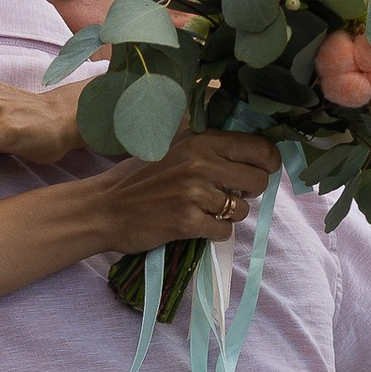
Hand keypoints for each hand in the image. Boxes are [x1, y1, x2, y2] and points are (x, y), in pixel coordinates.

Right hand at [91, 130, 281, 255]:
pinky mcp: (187, 222)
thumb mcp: (174, 146)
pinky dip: (213, 232)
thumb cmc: (140, 178)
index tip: (259, 171)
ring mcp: (194, 193)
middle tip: (228, 195)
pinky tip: (193, 225)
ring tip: (203, 210)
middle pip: (258, 181)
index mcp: (201, 139)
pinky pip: (223, 232)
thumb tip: (255, 153)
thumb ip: (210, 146)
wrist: (104, 209)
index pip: (260, 148)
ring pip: (242, 210)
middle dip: (249, 192)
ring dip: (228, 215)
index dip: (267, 163)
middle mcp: (201, 162)